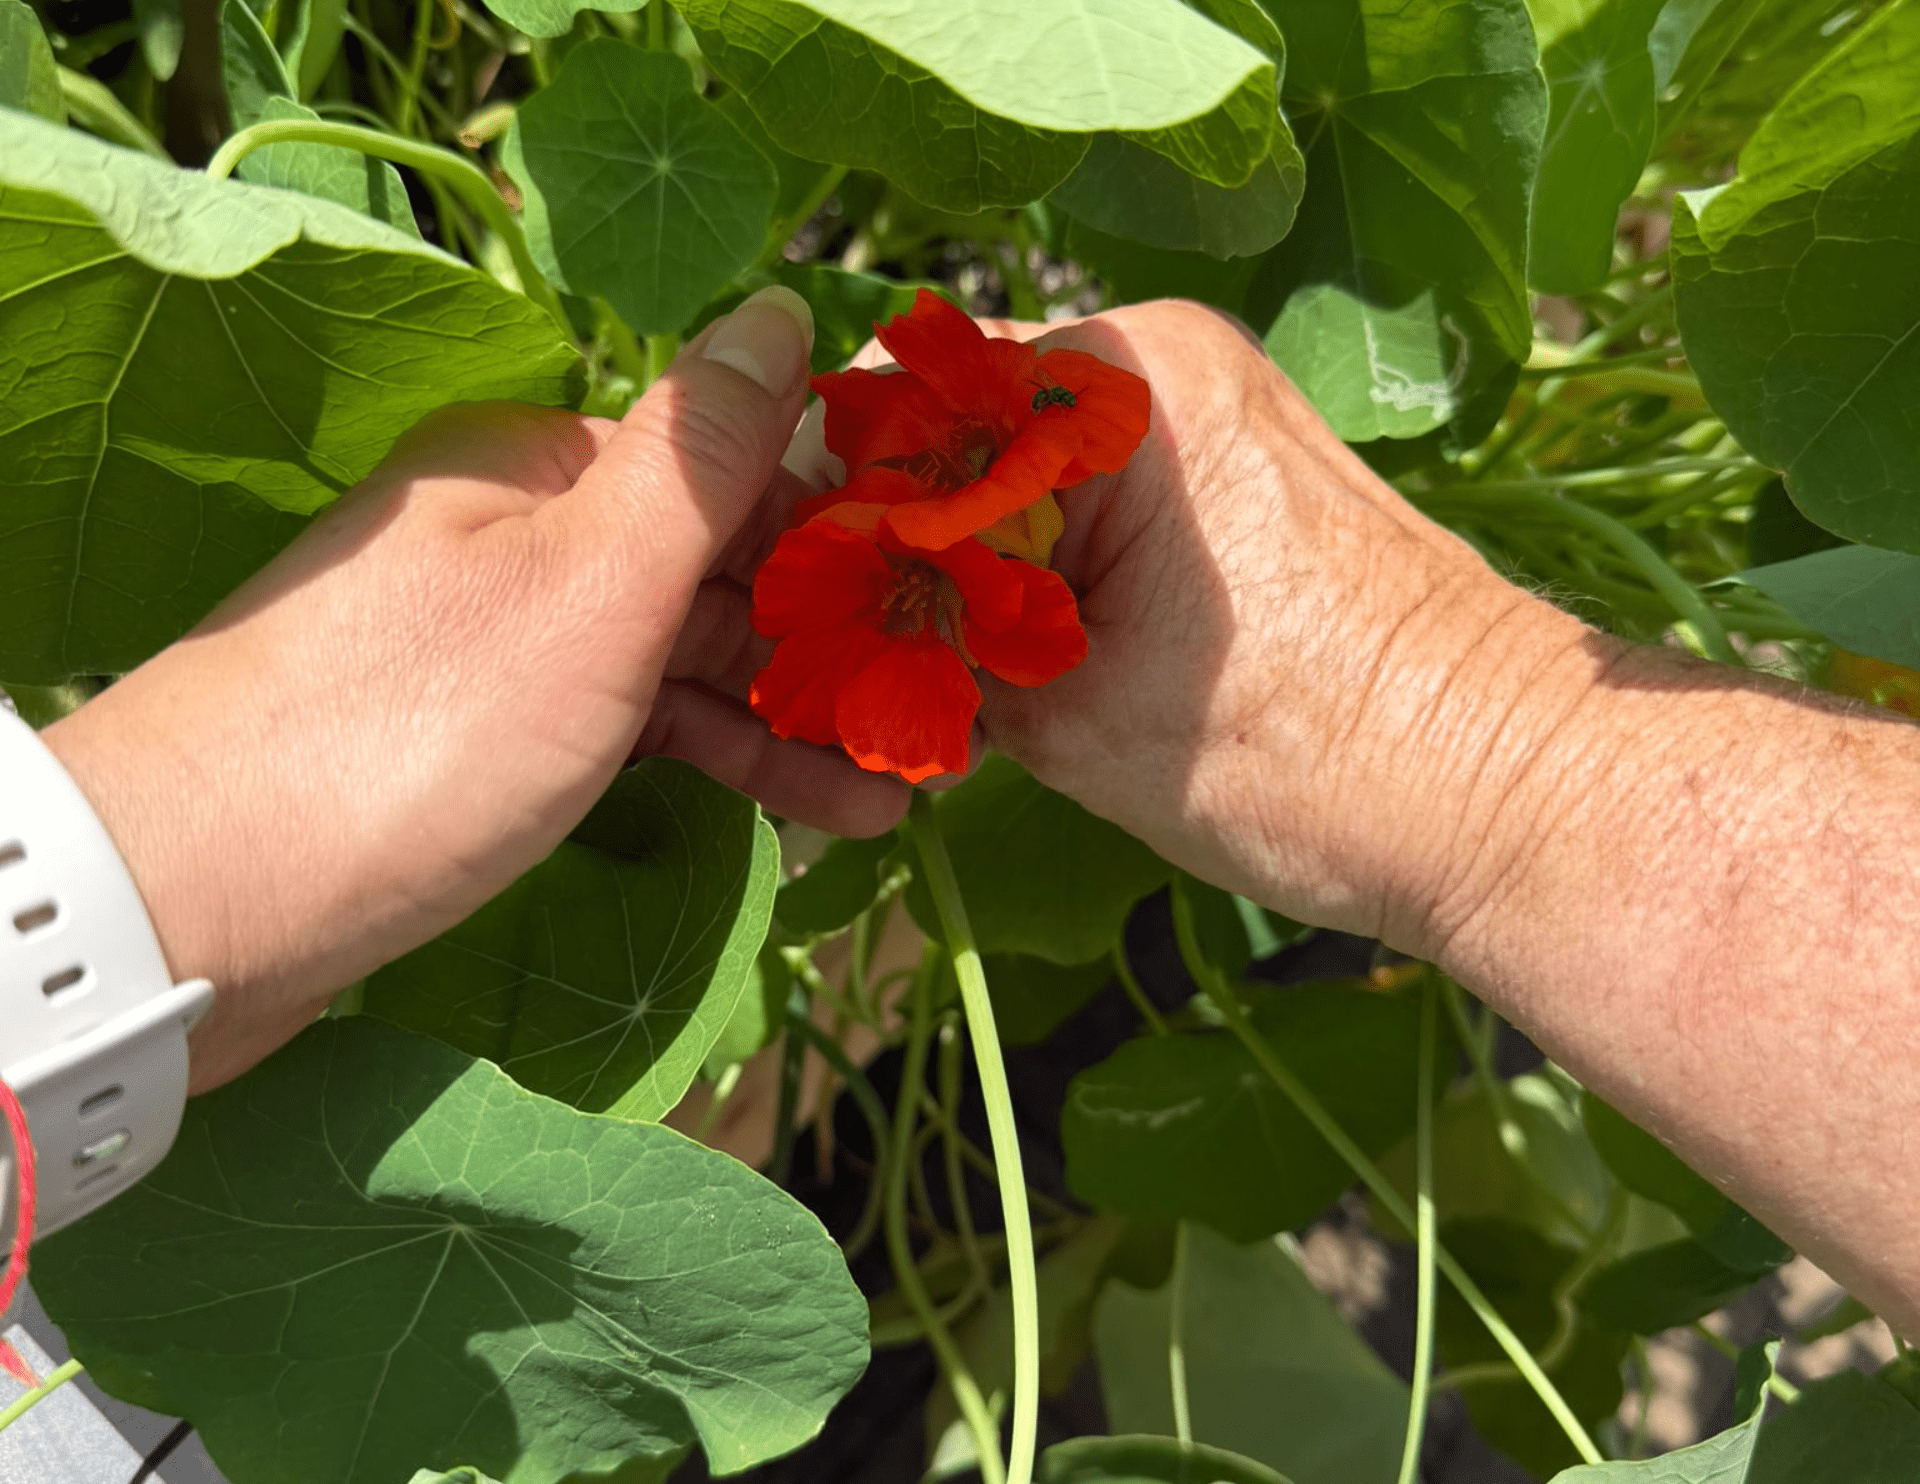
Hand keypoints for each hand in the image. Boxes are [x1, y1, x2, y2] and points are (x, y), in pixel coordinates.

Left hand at [42, 287, 907, 1091]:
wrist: (198, 911)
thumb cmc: (417, 732)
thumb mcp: (588, 584)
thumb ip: (703, 454)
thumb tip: (787, 306)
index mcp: (542, 467)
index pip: (733, 461)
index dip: (850, 516)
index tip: (956, 582)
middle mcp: (526, 538)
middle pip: (719, 565)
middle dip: (840, 634)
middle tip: (952, 704)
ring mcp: (509, 646)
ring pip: (687, 659)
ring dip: (799, 717)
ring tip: (907, 783)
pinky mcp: (495, 743)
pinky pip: (639, 728)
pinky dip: (724, 762)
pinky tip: (816, 810)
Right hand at [800, 302, 1919, 1338]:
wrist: (1507, 798)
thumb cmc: (1303, 762)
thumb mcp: (1069, 716)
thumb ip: (931, 650)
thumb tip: (823, 639)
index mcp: (1117, 381)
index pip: (899, 421)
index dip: (826, 530)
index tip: (782, 625)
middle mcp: (1161, 359)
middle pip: (955, 442)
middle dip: (892, 556)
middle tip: (840, 668)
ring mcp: (1207, 408)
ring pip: (1016, 479)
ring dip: (961, 576)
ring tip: (912, 683)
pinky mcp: (1234, 471)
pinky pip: (1087, 500)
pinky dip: (1035, 577)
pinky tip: (999, 665)